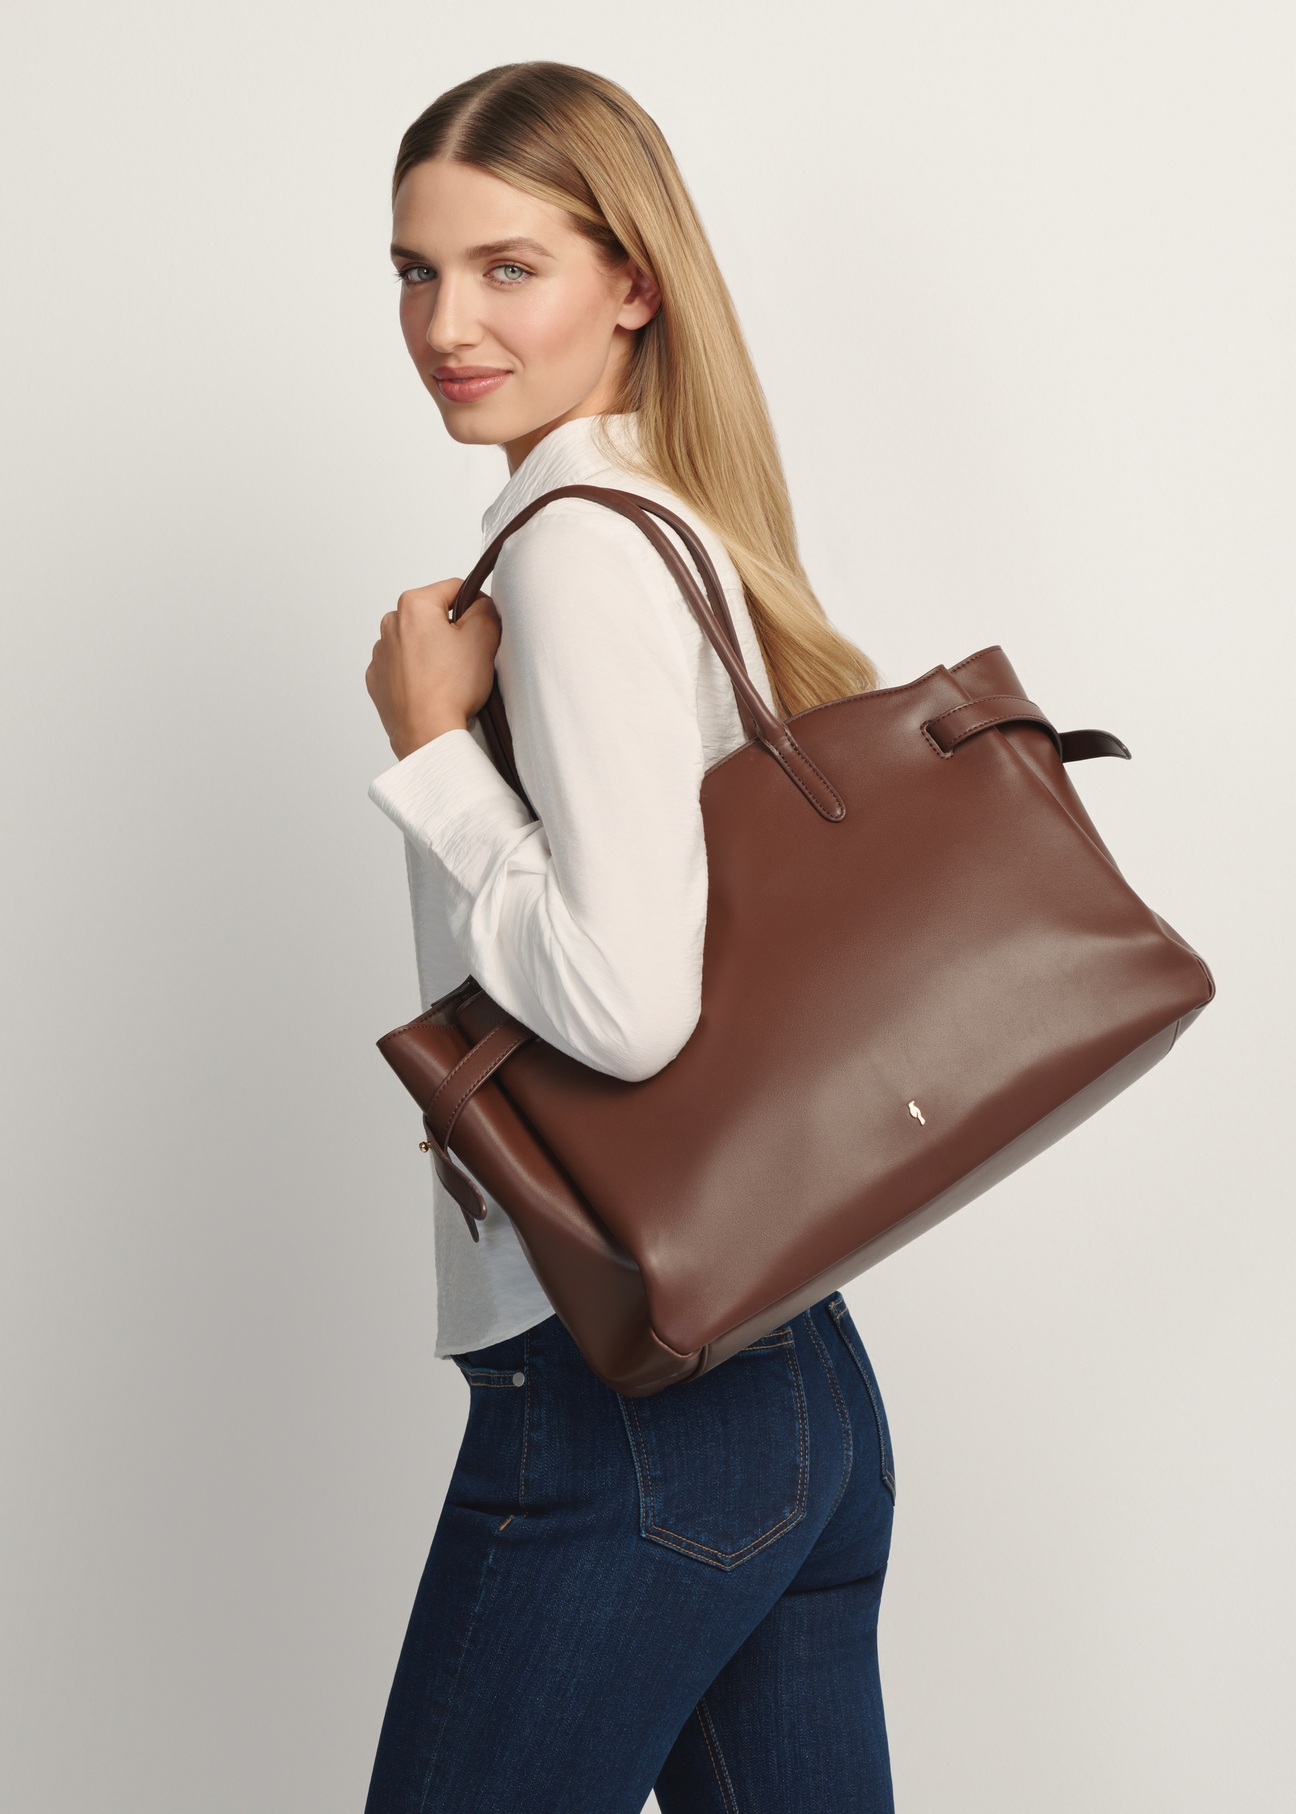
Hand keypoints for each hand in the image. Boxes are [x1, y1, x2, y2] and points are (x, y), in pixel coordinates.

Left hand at [366, 579, 500, 760]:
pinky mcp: (378, 681)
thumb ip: (485, 609)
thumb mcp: (483, 637)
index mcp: (414, 606)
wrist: (427, 733)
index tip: (483, 625)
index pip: (454, 589)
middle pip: (432, 616)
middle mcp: (390, 625)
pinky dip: (416, 673)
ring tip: (449, 677)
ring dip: (432, 652)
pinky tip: (432, 689)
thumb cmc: (451, 689)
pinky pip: (402, 667)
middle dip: (450, 630)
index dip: (476, 604)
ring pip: (416, 642)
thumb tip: (480, 606)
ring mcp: (381, 655)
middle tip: (468, 656)